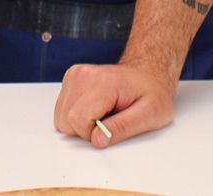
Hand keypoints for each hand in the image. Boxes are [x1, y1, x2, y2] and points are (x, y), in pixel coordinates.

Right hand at [54, 62, 176, 147]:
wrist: (148, 73)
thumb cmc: (151, 93)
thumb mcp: (150, 114)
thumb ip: (122, 128)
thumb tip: (97, 140)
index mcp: (104, 82)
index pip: (78, 120)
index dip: (94, 133)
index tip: (112, 126)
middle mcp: (84, 75)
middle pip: (66, 120)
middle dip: (86, 130)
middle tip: (110, 119)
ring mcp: (75, 75)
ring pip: (61, 117)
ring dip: (81, 123)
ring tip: (104, 112)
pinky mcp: (71, 78)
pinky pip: (62, 110)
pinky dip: (77, 116)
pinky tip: (96, 108)